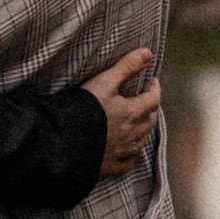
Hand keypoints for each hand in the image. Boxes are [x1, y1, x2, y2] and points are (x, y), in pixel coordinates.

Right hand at [86, 50, 159, 177]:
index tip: (153, 81)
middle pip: (148, 122)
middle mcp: (130, 133)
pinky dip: (131, 157)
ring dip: (143, 132)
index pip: (153, 100)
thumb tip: (147, 53)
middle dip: (149, 111)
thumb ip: (126, 67)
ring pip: (140, 142)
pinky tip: (128, 153)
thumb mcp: (104, 82)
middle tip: (145, 102)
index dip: (155, 89)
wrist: (64, 141)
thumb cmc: (84, 108)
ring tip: (139, 124)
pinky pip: (126, 163)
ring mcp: (120, 151)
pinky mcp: (108, 165)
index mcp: (131, 112)